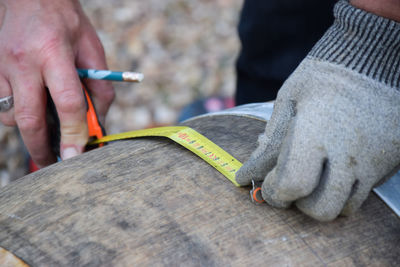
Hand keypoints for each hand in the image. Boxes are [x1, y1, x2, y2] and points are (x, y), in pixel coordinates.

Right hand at [0, 0, 113, 167]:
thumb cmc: (66, 22)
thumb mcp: (92, 49)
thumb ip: (99, 87)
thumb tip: (99, 121)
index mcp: (54, 54)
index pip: (67, 103)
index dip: (74, 133)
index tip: (76, 156)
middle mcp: (24, 63)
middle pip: (30, 119)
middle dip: (42, 148)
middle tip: (52, 163)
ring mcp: (3, 67)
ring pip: (11, 116)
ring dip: (29, 130)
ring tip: (45, 131)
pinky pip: (1, 105)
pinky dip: (16, 115)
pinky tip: (31, 109)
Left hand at [236, 1, 399, 220]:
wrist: (374, 59)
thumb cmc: (324, 75)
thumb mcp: (289, 97)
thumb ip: (273, 136)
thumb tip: (254, 167)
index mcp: (316, 133)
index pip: (293, 184)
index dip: (275, 191)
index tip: (267, 184)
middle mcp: (347, 153)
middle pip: (320, 209)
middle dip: (297, 203)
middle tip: (287, 186)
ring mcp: (371, 161)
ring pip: (343, 208)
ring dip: (320, 201)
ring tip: (310, 181)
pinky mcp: (387, 162)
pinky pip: (363, 195)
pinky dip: (342, 193)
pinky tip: (331, 175)